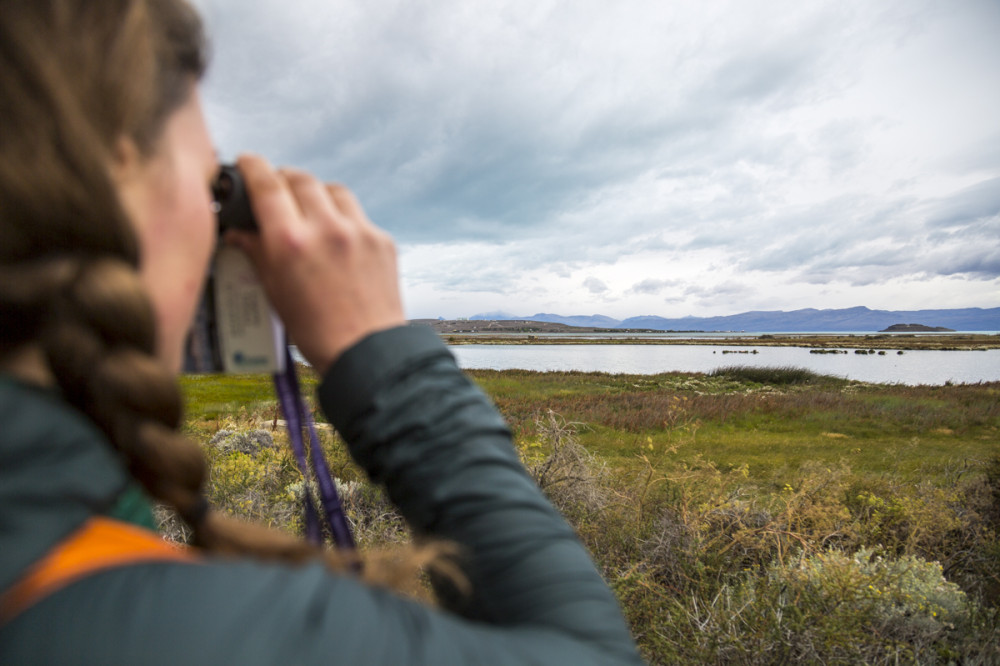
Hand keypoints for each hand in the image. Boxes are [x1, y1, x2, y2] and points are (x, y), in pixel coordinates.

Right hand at [225, 154, 404, 375]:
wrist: (368, 353)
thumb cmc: (316, 331)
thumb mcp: (275, 293)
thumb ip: (257, 254)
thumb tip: (240, 232)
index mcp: (290, 242)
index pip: (266, 184)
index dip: (252, 166)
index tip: (247, 162)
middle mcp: (326, 228)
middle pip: (300, 179)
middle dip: (284, 178)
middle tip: (276, 188)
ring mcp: (358, 231)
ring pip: (332, 190)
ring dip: (316, 193)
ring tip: (309, 209)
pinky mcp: (382, 240)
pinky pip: (357, 215)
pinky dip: (343, 219)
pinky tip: (337, 238)